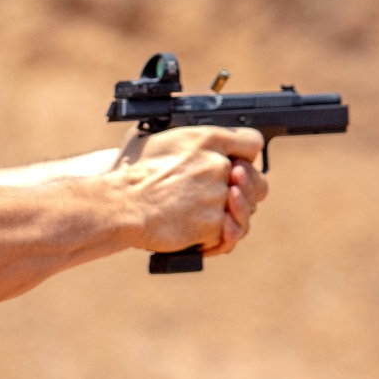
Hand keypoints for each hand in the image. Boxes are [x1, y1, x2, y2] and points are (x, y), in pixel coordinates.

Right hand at [114, 126, 266, 256]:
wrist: (122, 205)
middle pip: (256, 181)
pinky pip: (228, 235)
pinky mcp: (214, 224)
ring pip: (244, 212)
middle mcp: (219, 165)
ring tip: (207, 219)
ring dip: (230, 218)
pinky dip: (215, 239)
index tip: (236, 167)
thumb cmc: (132, 173)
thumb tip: (201, 145)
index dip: (245, 157)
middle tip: (225, 198)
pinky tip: (200, 236)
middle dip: (243, 192)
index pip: (252, 143)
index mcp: (208, 139)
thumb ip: (192, 140)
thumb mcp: (159, 138)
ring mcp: (219, 196)